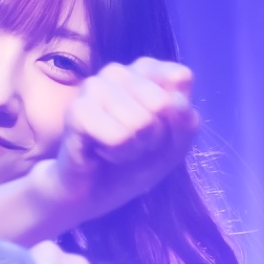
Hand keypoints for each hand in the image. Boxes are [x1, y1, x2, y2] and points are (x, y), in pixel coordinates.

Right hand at [33, 57, 197, 223]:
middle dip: (153, 136)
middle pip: (162, 103)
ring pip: (141, 121)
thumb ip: (186, 121)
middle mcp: (117, 71)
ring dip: (133, 148)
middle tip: (132, 142)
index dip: (177, 116)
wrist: (92, 194)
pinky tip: (100, 152)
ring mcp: (93, 87)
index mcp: (143, 70)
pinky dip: (117, 154)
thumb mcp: (174, 145)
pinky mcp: (77, 111)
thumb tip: (174, 102)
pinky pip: (119, 137)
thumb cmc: (132, 164)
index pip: (181, 78)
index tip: (156, 129)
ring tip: (114, 148)